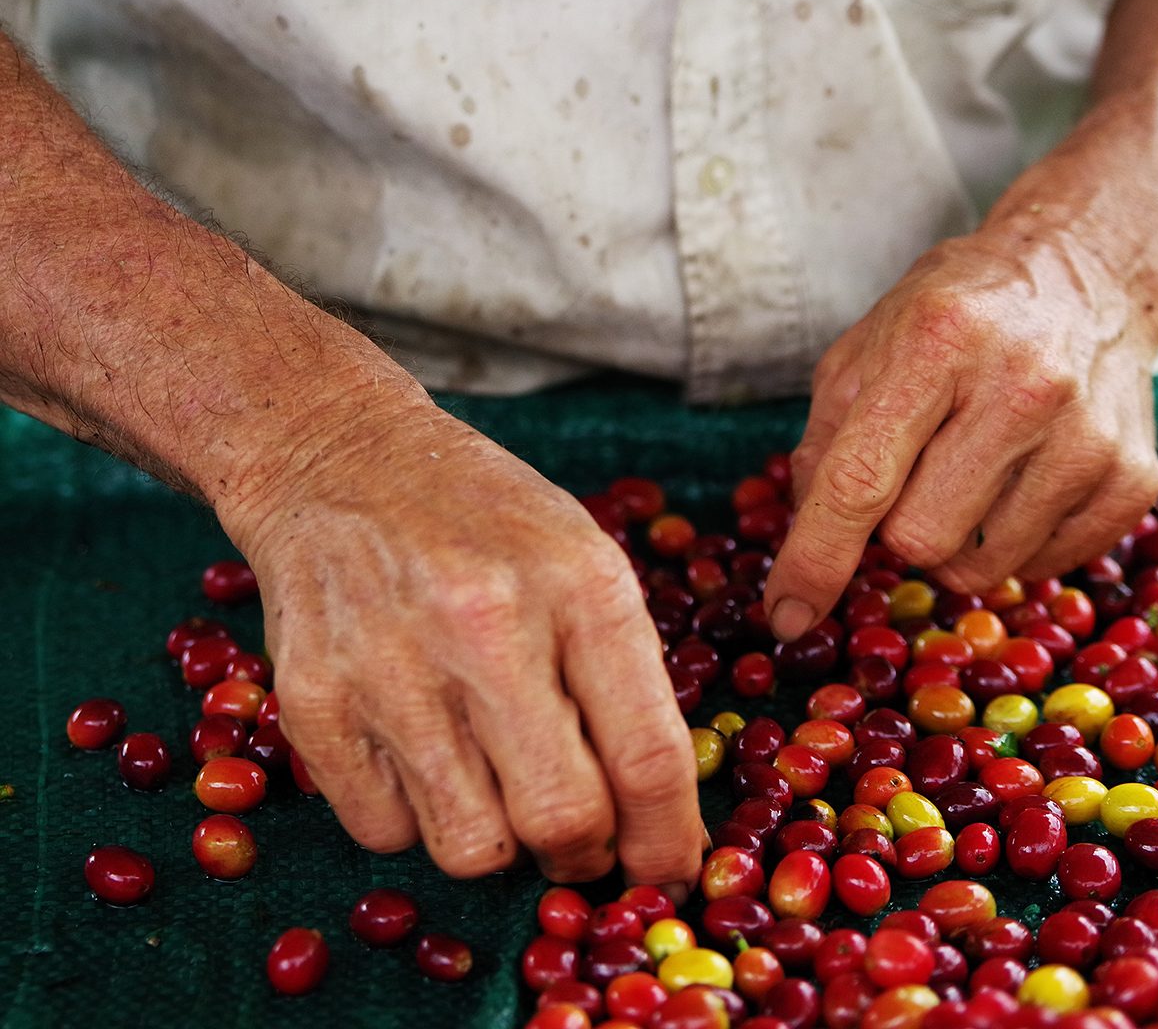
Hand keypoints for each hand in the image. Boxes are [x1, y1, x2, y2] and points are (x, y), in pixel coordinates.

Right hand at [228, 394, 703, 891]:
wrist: (337, 460)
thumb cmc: (480, 517)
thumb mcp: (581, 557)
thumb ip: (624, 678)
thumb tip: (656, 816)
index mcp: (578, 584)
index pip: (648, 756)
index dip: (668, 840)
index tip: (669, 871)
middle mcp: (486, 625)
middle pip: (563, 821)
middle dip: (583, 855)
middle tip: (578, 840)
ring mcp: (392, 666)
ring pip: (473, 849)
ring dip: (497, 839)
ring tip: (489, 775)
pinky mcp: (314, 701)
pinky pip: (386, 834)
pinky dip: (415, 817)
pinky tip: (416, 748)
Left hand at [764, 207, 1157, 639]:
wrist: (1079, 274)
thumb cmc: (954, 316)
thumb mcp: (865, 351)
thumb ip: (823, 444)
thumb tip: (806, 542)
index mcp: (936, 344)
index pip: (860, 480)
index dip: (816, 558)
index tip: (787, 613)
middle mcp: (1023, 388)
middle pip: (917, 538)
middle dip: (891, 527)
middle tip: (909, 475)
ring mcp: (1087, 437)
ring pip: (977, 566)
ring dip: (949, 540)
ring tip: (965, 471)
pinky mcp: (1131, 479)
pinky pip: (1038, 568)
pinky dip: (1006, 546)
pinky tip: (1013, 483)